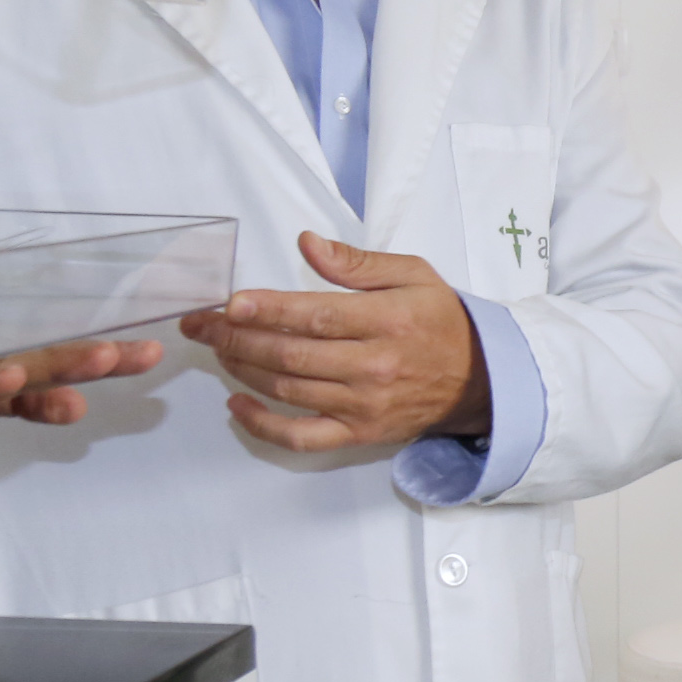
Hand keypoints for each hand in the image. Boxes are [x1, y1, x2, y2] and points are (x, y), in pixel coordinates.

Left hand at [178, 232, 491, 452]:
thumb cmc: (441, 321)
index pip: (315, 316)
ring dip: (241, 370)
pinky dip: (262, 425)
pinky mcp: (359, 433)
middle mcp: (373, 366)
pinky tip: (236, 405)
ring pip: (287, 391)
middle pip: (290, 355)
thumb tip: (307, 244)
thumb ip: (357, 263)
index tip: (229, 303)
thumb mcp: (413, 275)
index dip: (267, 310)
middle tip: (201, 323)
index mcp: (387, 321)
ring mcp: (364, 405)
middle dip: (236, 338)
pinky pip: (300, 437)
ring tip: (217, 348)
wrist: (480, 379)